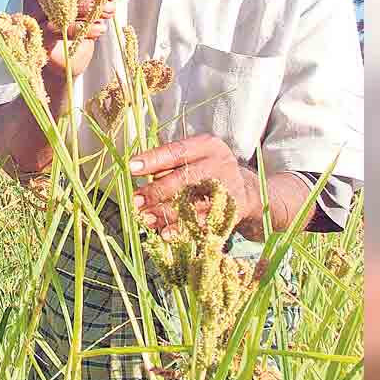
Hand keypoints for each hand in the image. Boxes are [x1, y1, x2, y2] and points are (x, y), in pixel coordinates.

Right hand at [21, 0, 121, 79]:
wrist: (65, 57)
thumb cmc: (78, 21)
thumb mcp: (91, 0)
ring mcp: (36, 13)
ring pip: (62, 5)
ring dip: (91, 7)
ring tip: (111, 10)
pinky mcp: (39, 34)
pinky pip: (60, 28)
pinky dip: (82, 28)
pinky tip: (100, 28)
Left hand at [129, 134, 261, 239]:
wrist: (248, 191)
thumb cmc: (209, 171)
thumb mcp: (195, 158)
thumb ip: (169, 164)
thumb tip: (136, 174)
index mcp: (208, 146)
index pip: (177, 151)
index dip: (153, 160)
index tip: (132, 167)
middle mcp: (220, 164)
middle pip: (185, 178)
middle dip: (157, 191)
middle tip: (136, 201)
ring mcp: (228, 188)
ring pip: (193, 202)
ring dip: (166, 213)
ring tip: (146, 219)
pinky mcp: (232, 212)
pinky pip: (203, 223)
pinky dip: (183, 229)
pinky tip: (166, 233)